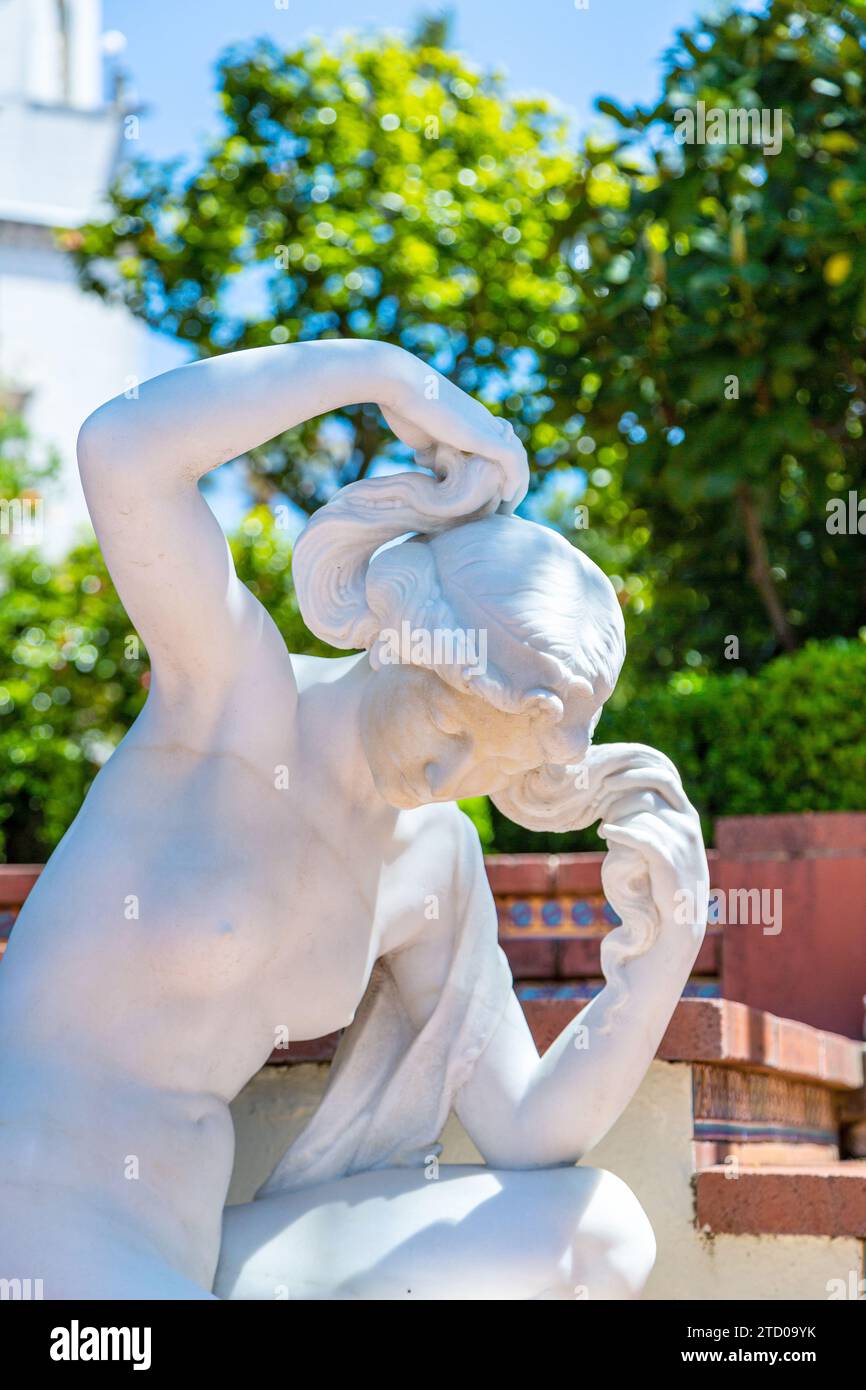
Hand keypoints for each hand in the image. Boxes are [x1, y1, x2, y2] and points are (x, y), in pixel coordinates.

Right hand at [379, 349, 528, 510]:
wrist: (399, 384)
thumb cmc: (402, 406)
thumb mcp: (421, 434)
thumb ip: (432, 448)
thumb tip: (430, 463)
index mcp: (471, 421)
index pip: (496, 449)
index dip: (498, 474)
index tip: (489, 498)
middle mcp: (483, 422)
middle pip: (512, 454)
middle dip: (511, 483)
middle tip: (502, 508)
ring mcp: (485, 426)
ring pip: (517, 457)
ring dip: (516, 485)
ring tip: (506, 507)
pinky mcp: (483, 434)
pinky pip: (511, 459)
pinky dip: (514, 478)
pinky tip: (506, 497)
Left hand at [582, 744, 708, 944]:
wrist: (670, 936)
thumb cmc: (656, 895)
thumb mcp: (657, 855)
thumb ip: (648, 826)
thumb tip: (619, 803)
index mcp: (687, 819)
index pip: (665, 776)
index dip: (636, 769)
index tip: (608, 773)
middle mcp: (688, 827)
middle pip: (656, 783)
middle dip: (625, 779)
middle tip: (599, 785)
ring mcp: (682, 844)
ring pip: (644, 810)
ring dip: (619, 812)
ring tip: (603, 823)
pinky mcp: (669, 863)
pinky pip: (643, 836)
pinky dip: (621, 832)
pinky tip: (604, 833)